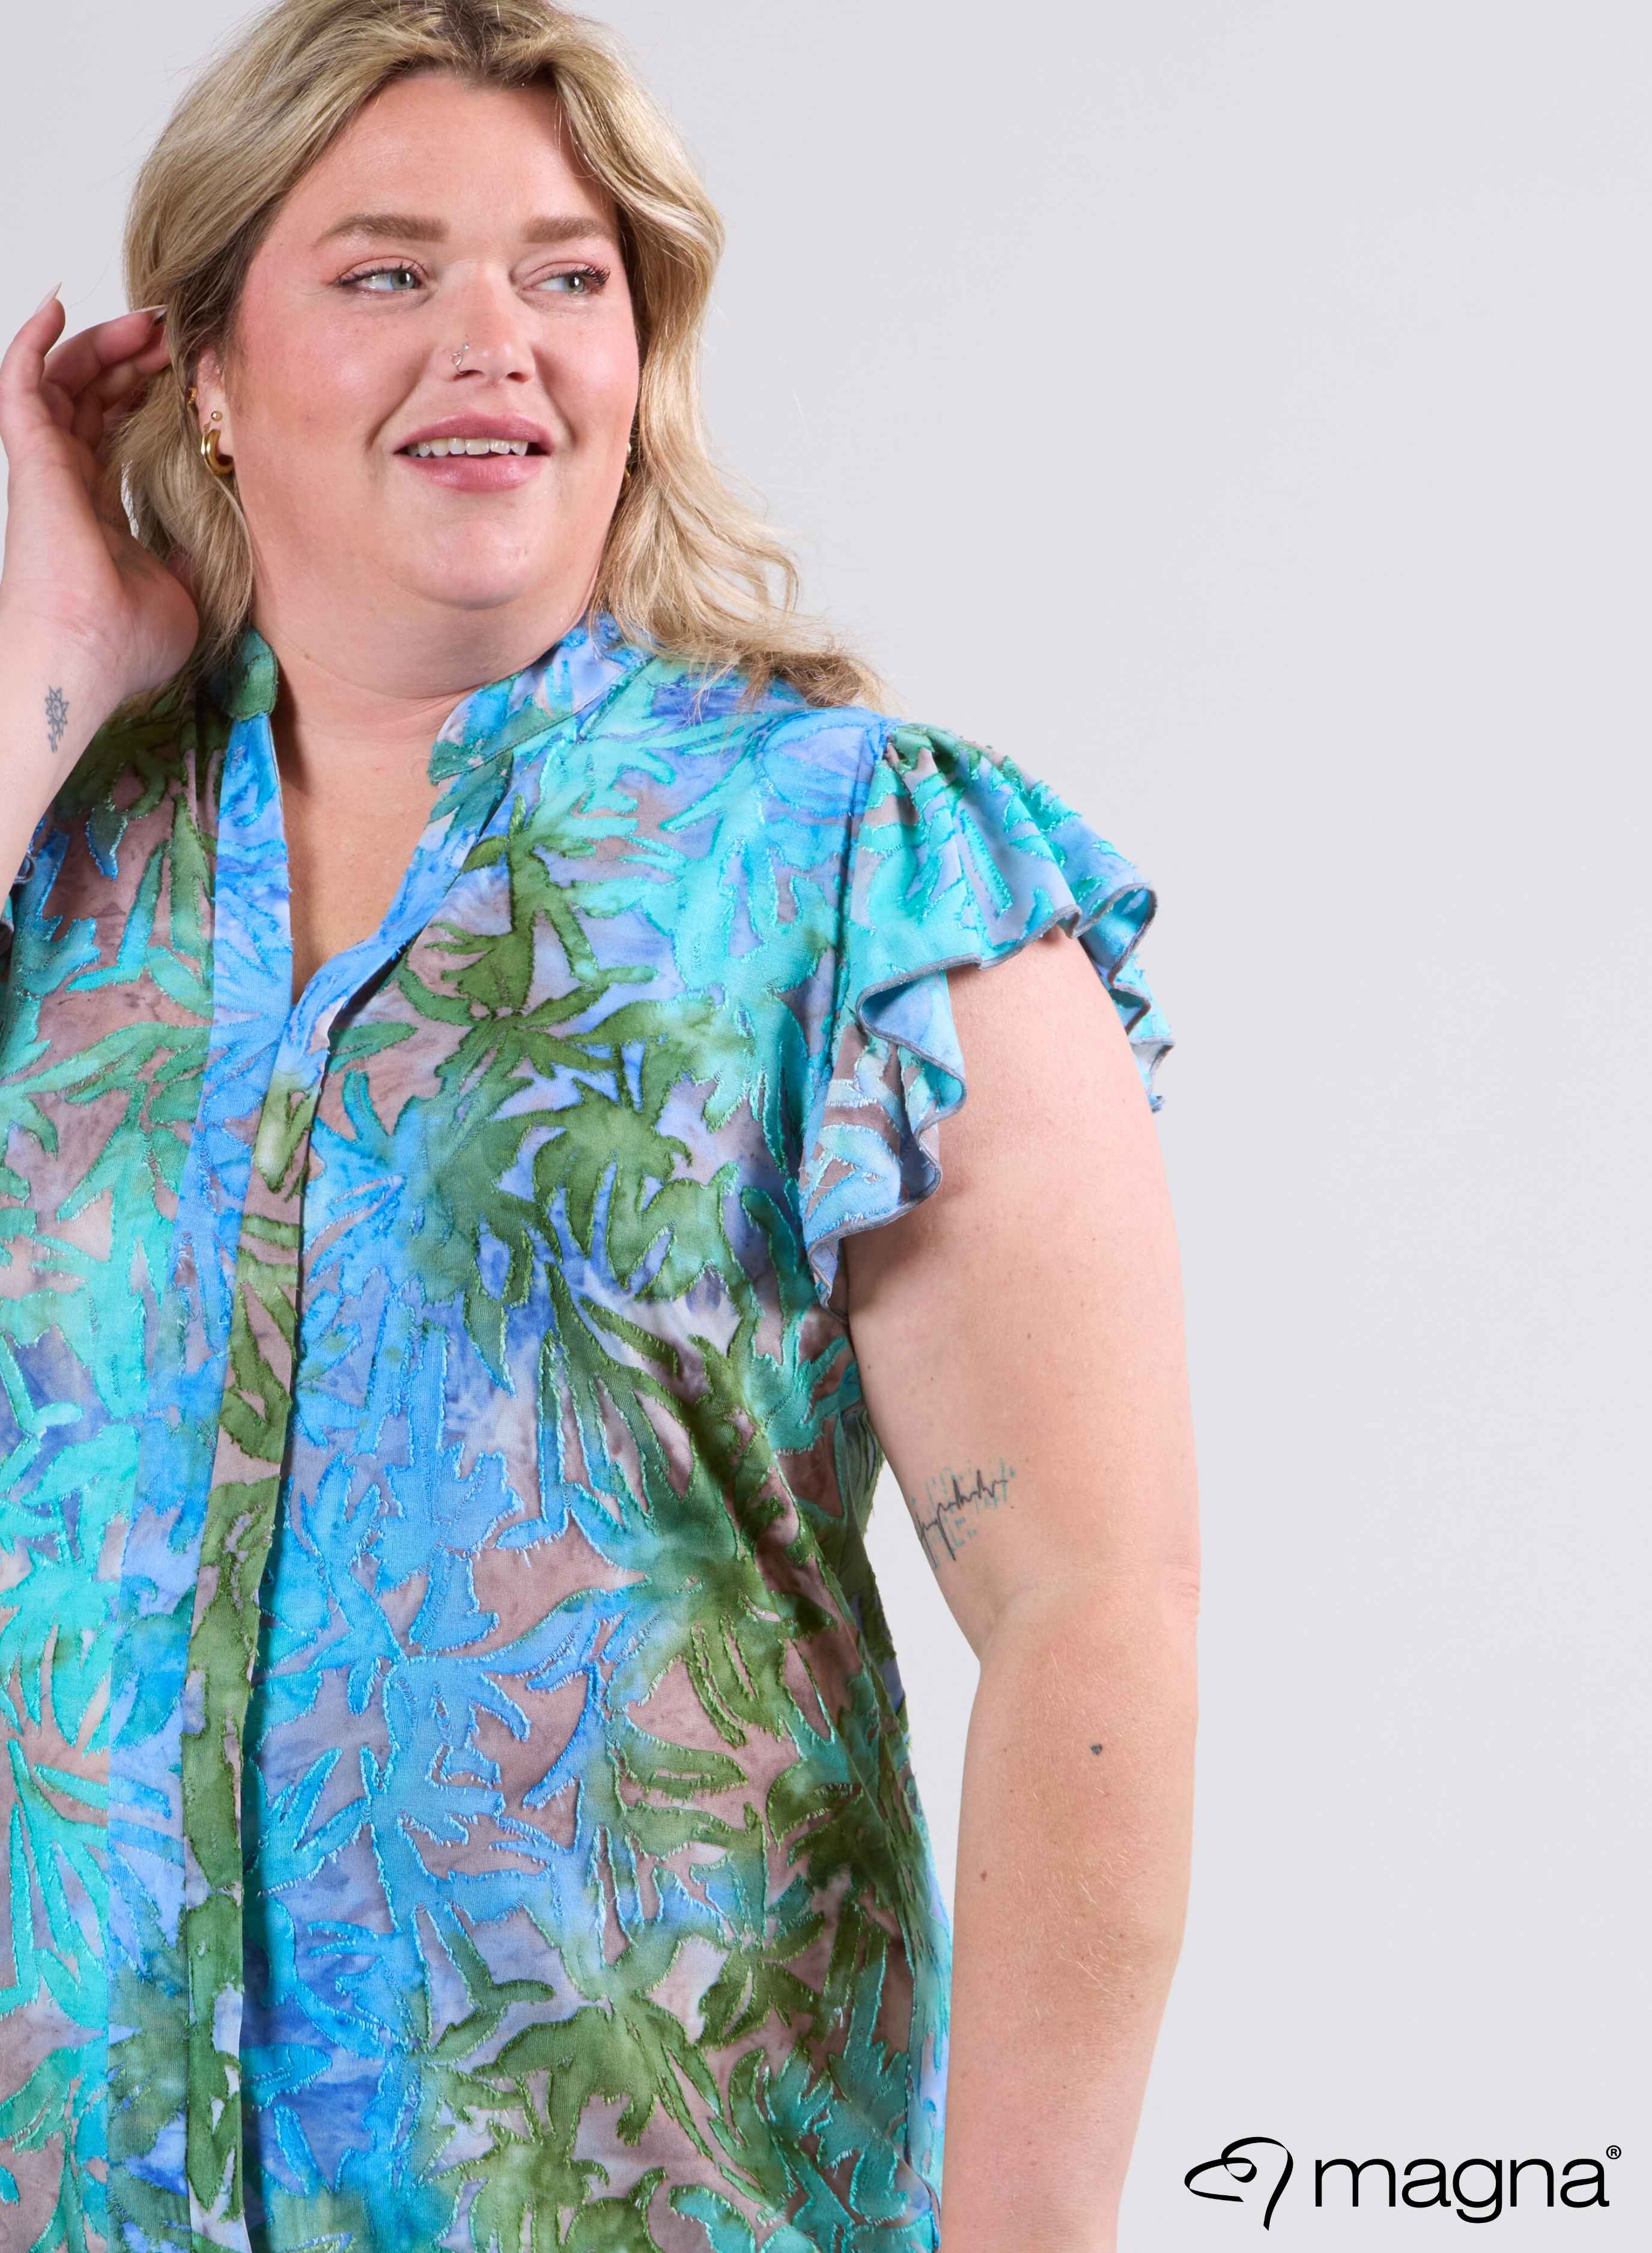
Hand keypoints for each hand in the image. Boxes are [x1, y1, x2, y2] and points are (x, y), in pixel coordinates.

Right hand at [0, 288, 200, 712]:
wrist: (89, 660)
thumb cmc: (125, 645)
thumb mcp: (183, 590)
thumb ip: (192, 554)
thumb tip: (218, 532)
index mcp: (98, 510)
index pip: (116, 433)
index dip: (145, 395)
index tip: (186, 372)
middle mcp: (68, 482)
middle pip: (92, 397)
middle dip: (132, 358)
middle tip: (176, 332)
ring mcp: (46, 468)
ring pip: (64, 380)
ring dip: (102, 341)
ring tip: (146, 318)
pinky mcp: (31, 458)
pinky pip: (21, 381)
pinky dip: (33, 339)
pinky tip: (56, 304)